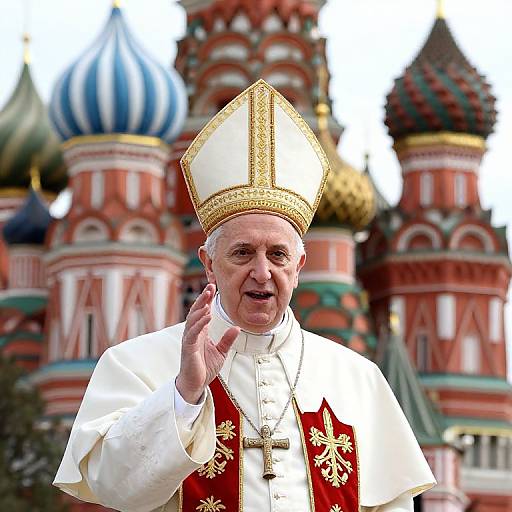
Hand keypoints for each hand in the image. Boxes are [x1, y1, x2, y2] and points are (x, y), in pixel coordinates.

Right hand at [176, 284, 238, 403]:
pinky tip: (207, 316)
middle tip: (210, 286)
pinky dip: (200, 323)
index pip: (203, 312)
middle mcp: (193, 333)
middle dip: (203, 298)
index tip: (213, 288)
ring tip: (207, 296)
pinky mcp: (188, 348)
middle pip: (196, 311)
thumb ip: (227, 340)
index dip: (207, 300)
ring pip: (192, 319)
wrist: (196, 384)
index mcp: (200, 332)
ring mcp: (189, 340)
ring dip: (200, 307)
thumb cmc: (205, 368)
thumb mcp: (221, 352)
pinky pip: (193, 333)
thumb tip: (237, 328)